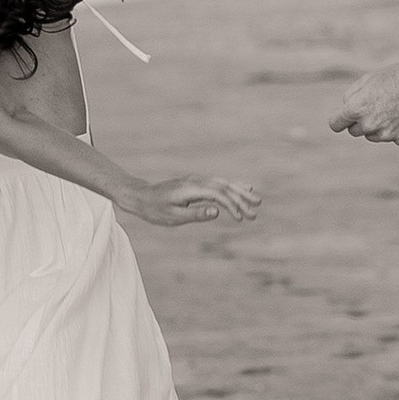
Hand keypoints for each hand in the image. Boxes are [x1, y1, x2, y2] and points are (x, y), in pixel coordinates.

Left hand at [127, 177, 261, 227]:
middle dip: (241, 199)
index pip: (217, 195)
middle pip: (224, 187)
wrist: (141, 197)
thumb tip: (217, 212)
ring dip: (240, 192)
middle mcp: (196, 181)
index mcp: (190, 189)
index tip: (241, 218)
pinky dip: (232, 187)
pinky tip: (243, 188)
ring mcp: (197, 181)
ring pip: (223, 184)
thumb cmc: (155, 210)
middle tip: (256, 211)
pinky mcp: (197, 184)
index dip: (231, 206)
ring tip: (256, 201)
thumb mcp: (173, 217)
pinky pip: (218, 184)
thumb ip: (196, 214)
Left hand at [331, 54, 398, 144]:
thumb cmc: (395, 77)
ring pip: (373, 136)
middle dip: (360, 121)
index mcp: (355, 109)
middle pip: (355, 131)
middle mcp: (369, 125)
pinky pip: (392, 137)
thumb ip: (350, 98)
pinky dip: (396, 129)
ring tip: (393, 108)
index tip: (343, 118)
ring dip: (378, 126)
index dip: (339, 119)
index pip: (335, 124)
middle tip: (376, 105)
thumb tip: (346, 112)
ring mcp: (386, 134)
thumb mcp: (367, 80)